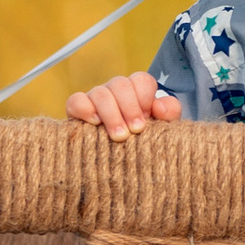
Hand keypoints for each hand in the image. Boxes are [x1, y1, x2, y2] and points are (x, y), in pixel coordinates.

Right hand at [67, 72, 184, 140]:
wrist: (123, 165)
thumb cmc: (144, 141)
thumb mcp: (161, 128)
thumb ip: (168, 113)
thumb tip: (160, 107)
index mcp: (137, 91)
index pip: (141, 80)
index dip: (145, 98)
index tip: (147, 119)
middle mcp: (115, 91)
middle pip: (120, 84)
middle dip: (130, 108)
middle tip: (136, 130)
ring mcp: (95, 99)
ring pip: (100, 93)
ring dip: (112, 114)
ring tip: (120, 136)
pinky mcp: (77, 111)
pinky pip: (76, 100)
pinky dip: (85, 109)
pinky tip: (95, 123)